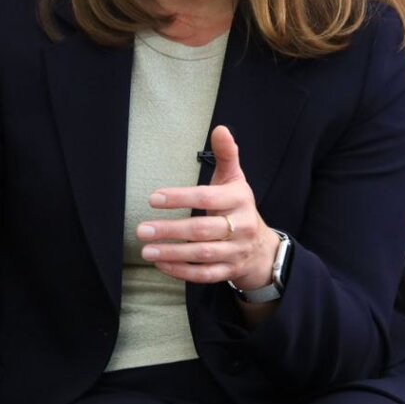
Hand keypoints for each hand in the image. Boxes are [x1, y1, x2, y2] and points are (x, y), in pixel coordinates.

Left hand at [137, 125, 279, 290]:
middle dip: (170, 230)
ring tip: (146, 249)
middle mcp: (240, 227)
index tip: (153, 198)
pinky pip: (205, 274)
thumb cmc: (239, 207)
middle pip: (202, 230)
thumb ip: (226, 155)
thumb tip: (220, 129)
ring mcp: (235, 252)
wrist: (262, 247)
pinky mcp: (229, 271)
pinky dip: (181, 271)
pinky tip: (160, 264)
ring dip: (172, 253)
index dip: (180, 198)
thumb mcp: (235, 180)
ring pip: (202, 255)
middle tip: (142, 229)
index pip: (207, 197)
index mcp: (239, 200)